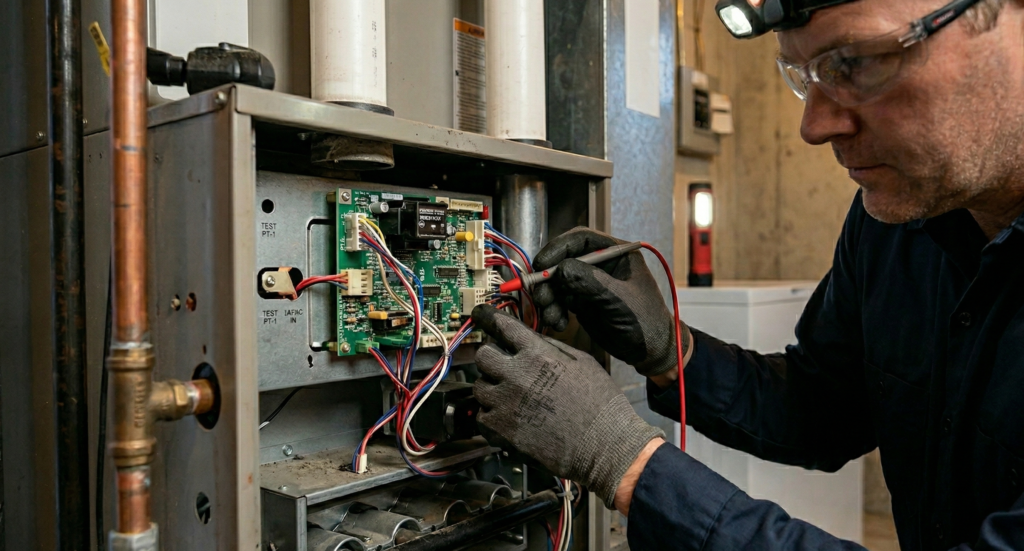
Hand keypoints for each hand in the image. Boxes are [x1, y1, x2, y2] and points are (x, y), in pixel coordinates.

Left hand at [471, 304, 663, 507]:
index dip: (488, 317)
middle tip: (503, 369)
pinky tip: (510, 418)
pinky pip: (481, 416)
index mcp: (538, 354)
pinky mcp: (500, 429)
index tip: (481, 316)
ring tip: (512, 399)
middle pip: (483, 355)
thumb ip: (550, 347)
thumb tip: (530, 340)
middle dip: (492, 359)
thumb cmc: (601, 404)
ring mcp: (506, 402)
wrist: (604, 444)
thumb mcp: (582, 362)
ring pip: (479, 386)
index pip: (502, 325)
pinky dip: (492, 417)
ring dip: (492, 390)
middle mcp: (517, 374)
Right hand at [533, 227, 689, 377]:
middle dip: (549, 278)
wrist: (651, 352)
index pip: (581, 239)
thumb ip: (589, 281)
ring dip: (549, 297)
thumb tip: (559, 269)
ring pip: (558, 281)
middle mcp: (600, 265)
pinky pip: (560, 300)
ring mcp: (590, 283)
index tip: (542, 263)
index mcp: (616, 253)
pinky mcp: (583, 301)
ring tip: (550, 316)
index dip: (558, 248)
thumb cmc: (645, 321)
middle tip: (540, 295)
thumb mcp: (617, 299)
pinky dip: (555, 310)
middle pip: (564, 260)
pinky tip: (559, 323)